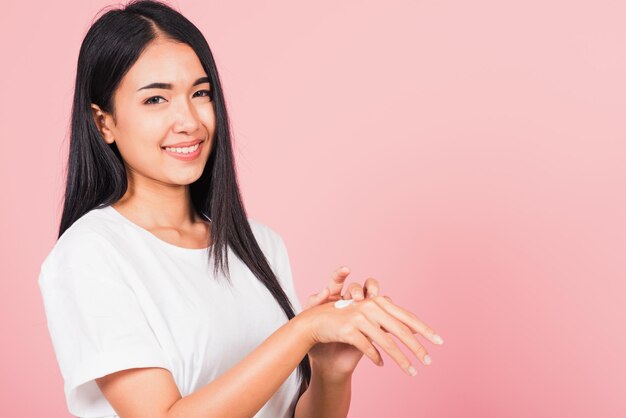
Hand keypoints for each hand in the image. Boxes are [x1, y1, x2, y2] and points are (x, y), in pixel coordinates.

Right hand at [301, 282, 443, 377]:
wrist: (313, 324)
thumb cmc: (343, 323)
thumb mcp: (367, 320)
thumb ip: (388, 323)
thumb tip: (415, 333)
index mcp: (378, 303)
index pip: (406, 317)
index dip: (424, 329)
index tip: (439, 342)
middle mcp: (370, 307)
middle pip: (400, 330)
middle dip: (417, 347)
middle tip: (429, 362)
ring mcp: (359, 317)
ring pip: (386, 342)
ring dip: (401, 360)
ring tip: (412, 372)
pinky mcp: (348, 329)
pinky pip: (368, 347)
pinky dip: (376, 357)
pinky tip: (382, 365)